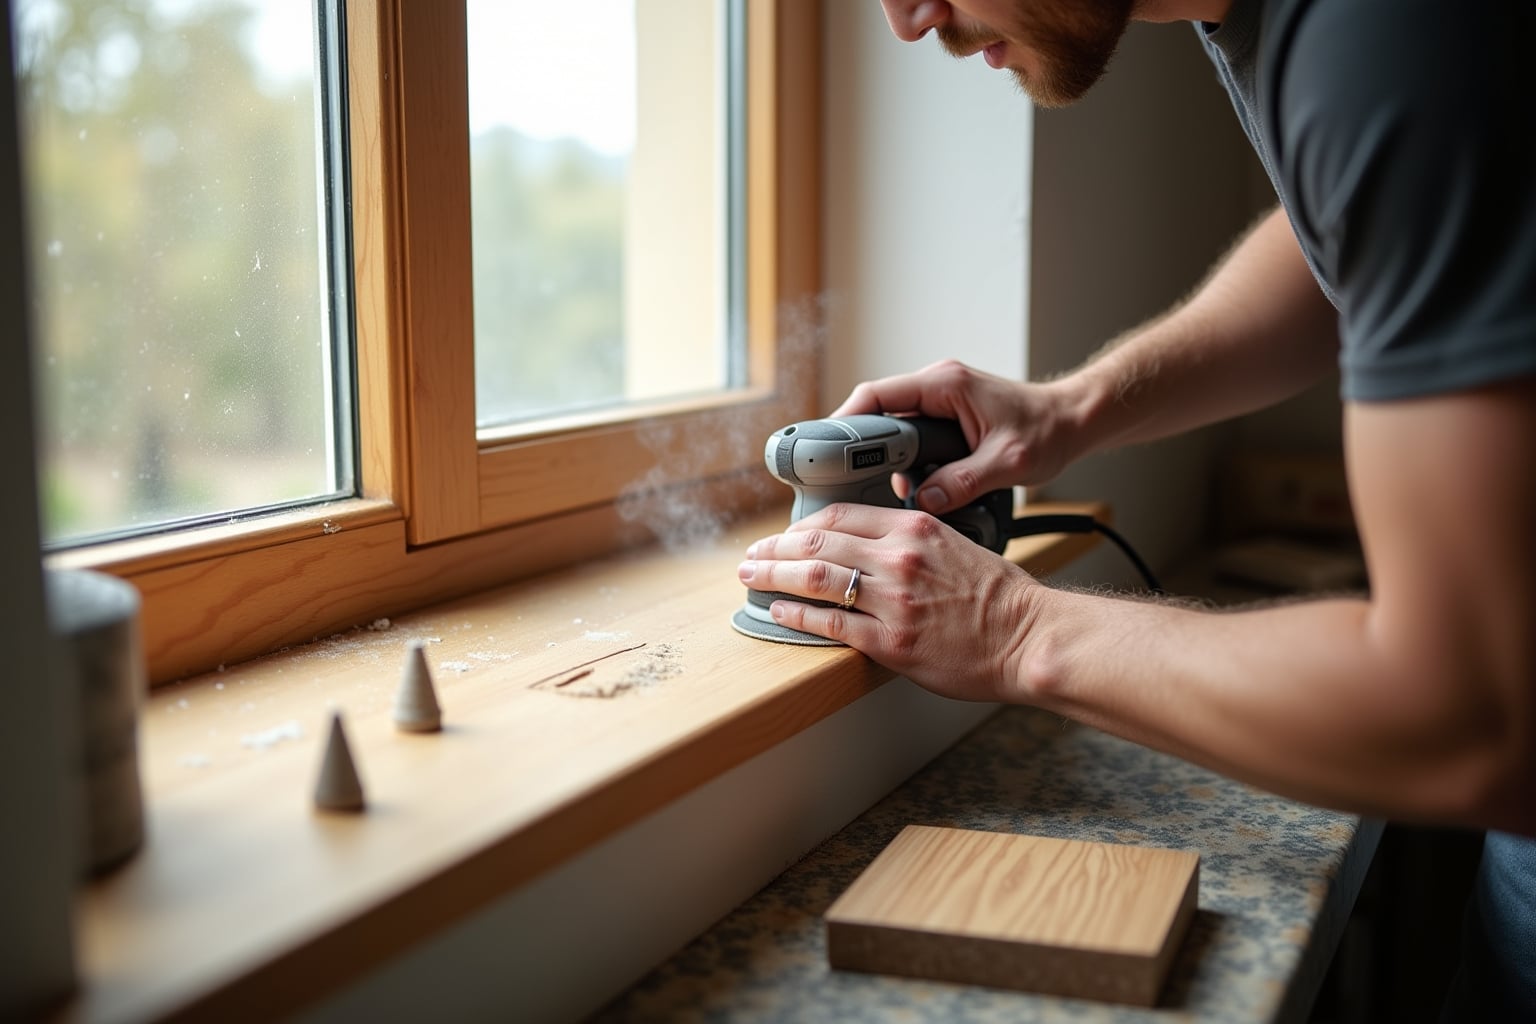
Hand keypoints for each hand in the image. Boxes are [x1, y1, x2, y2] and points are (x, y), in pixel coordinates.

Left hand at [739, 503, 1037, 702]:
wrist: (1028, 636)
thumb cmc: (999, 596)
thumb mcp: (955, 544)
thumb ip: (910, 539)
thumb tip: (868, 546)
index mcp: (914, 528)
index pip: (840, 514)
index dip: (801, 524)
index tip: (784, 534)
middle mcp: (898, 558)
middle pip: (817, 541)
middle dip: (775, 548)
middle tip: (752, 555)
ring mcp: (893, 600)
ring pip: (815, 577)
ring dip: (774, 576)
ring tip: (752, 578)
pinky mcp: (891, 641)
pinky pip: (830, 623)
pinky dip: (797, 615)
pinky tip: (778, 612)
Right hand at [832, 358, 1080, 514]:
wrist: (1073, 420)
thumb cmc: (1048, 431)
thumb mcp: (1009, 461)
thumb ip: (966, 481)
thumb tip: (925, 501)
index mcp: (945, 384)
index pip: (877, 395)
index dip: (845, 421)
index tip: (824, 448)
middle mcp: (936, 387)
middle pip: (876, 411)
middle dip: (855, 443)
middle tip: (838, 477)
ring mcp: (939, 401)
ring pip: (890, 425)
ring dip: (878, 455)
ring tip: (868, 488)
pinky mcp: (944, 418)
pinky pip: (908, 435)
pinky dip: (898, 459)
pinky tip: (899, 487)